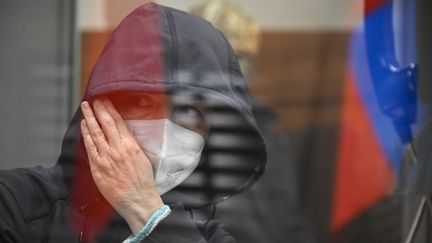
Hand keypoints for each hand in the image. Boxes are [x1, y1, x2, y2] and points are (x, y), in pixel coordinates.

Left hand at [80, 98, 163, 233]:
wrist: (138, 200)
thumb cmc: (143, 181)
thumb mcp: (143, 158)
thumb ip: (132, 145)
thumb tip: (123, 134)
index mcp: (131, 146)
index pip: (118, 122)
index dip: (110, 109)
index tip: (105, 101)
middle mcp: (118, 149)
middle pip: (106, 123)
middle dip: (99, 109)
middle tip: (94, 99)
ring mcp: (106, 158)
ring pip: (95, 133)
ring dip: (89, 118)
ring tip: (85, 107)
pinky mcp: (97, 168)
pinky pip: (90, 147)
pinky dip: (86, 135)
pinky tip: (84, 126)